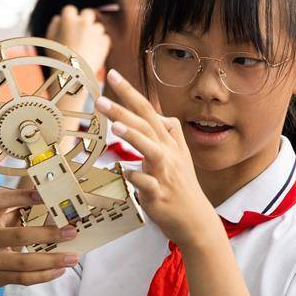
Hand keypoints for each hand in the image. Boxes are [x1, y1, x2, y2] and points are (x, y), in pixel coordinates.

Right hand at [0, 189, 78, 292]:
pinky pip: (24, 278)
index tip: (43, 194)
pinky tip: (60, 270)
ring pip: (25, 262)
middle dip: (49, 234)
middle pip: (20, 236)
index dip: (21, 196)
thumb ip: (17, 208)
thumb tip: (48, 191)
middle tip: (72, 231)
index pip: (0, 202)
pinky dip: (45, 275)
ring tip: (73, 258)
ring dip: (53, 260)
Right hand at [46, 5, 110, 76]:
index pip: (70, 9)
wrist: (73, 75)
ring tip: (86, 46)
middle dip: (85, 20)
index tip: (69, 25)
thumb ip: (54, 25)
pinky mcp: (105, 43)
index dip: (69, 17)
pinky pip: (105, 38)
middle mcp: (84, 22)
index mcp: (69, 19)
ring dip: (93, 33)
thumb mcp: (50, 39)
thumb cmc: (58, 57)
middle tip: (81, 31)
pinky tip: (93, 51)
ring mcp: (96, 32)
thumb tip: (59, 18)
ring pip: (97, 26)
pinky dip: (101, 43)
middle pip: (88, 13)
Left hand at [96, 70, 220, 249]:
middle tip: (100, 97)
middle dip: (124, 109)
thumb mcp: (180, 157)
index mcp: (169, 143)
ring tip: (115, 125)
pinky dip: (134, 178)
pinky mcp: (160, 194)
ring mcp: (165, 174)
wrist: (195, 220)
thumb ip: (171, 135)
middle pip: (146, 125)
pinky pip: (146, 183)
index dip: (131, 93)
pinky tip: (123, 174)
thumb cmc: (183, 188)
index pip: (148, 111)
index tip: (113, 75)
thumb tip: (162, 117)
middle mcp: (168, 154)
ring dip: (134, 136)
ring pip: (150, 149)